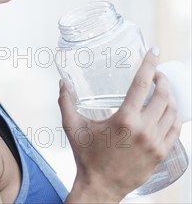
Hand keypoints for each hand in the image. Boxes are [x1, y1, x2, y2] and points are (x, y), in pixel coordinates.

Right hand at [59, 47, 182, 202]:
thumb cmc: (86, 156)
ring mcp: (156, 143)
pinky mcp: (162, 154)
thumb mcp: (72, 127)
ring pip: (173, 112)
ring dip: (170, 97)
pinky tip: (168, 112)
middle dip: (162, 80)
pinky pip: (175, 130)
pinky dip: (174, 117)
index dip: (149, 64)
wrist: (100, 187)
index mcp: (124, 119)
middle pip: (163, 96)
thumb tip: (62, 83)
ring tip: (162, 91)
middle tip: (157, 74)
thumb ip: (66, 102)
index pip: (142, 84)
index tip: (154, 51)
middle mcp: (143, 130)